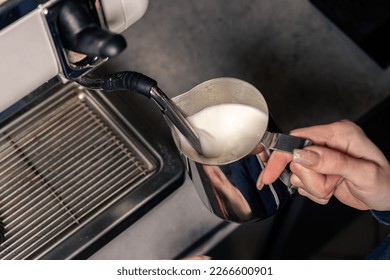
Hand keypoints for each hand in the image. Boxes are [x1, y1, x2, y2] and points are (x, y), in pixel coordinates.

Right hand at [258, 120, 389, 210]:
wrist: (388, 197)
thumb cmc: (385, 183)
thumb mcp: (363, 174)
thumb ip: (332, 162)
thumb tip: (303, 154)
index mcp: (339, 132)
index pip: (298, 138)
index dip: (282, 155)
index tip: (271, 174)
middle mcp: (328, 141)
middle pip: (295, 159)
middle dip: (310, 178)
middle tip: (331, 184)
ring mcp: (322, 156)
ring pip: (297, 173)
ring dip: (314, 187)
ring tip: (335, 186)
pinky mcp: (318, 168)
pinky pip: (302, 183)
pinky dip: (314, 192)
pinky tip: (331, 189)